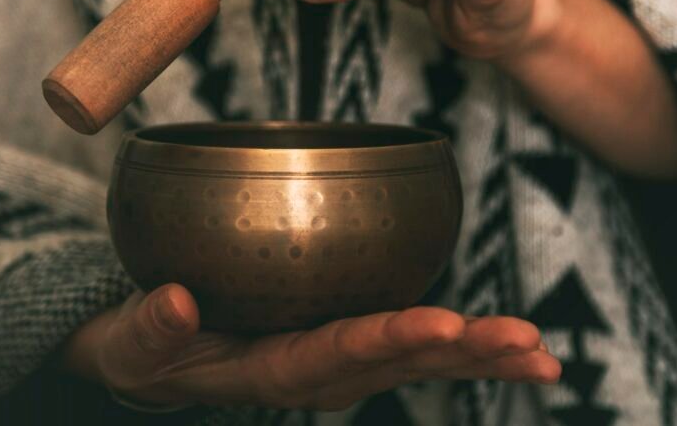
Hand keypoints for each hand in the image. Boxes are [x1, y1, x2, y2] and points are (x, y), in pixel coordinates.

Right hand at [63, 284, 559, 411]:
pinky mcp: (353, 345)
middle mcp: (320, 374)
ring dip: (482, 355)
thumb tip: (174, 301)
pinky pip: (417, 346)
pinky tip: (517, 346)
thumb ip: (151, 329)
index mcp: (273, 371)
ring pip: (420, 360)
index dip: (387, 339)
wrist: (167, 360)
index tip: (439, 323)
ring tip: (542, 354)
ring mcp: (343, 363)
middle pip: (399, 363)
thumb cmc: (151, 347)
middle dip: (464, 353)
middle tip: (527, 343)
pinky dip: (468, 347)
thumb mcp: (135, 341)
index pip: (336, 355)